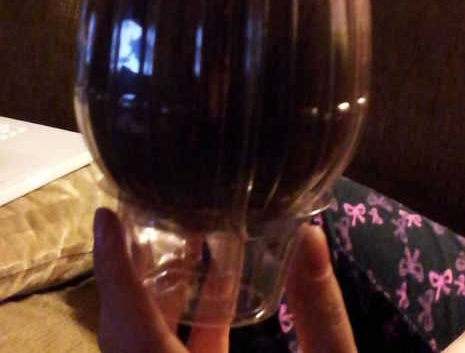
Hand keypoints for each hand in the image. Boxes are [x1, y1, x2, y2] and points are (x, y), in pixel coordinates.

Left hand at [93, 209, 356, 352]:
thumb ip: (323, 314)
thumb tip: (311, 235)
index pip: (135, 336)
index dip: (115, 274)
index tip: (105, 215)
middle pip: (127, 338)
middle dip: (131, 273)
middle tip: (149, 209)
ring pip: (143, 347)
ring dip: (158, 294)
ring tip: (185, 236)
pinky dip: (185, 321)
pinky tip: (220, 291)